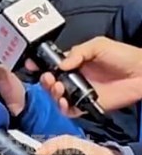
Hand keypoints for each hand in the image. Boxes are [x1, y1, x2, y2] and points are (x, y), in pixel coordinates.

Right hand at [26, 36, 141, 114]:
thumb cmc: (123, 56)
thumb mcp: (98, 45)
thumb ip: (77, 52)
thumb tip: (61, 64)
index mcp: (74, 62)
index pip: (52, 64)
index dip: (40, 65)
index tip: (32, 64)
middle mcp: (75, 77)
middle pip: (51, 81)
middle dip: (45, 80)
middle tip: (50, 79)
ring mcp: (81, 92)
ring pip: (57, 96)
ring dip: (52, 93)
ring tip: (58, 89)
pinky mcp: (89, 105)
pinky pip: (70, 110)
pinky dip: (63, 108)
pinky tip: (64, 102)